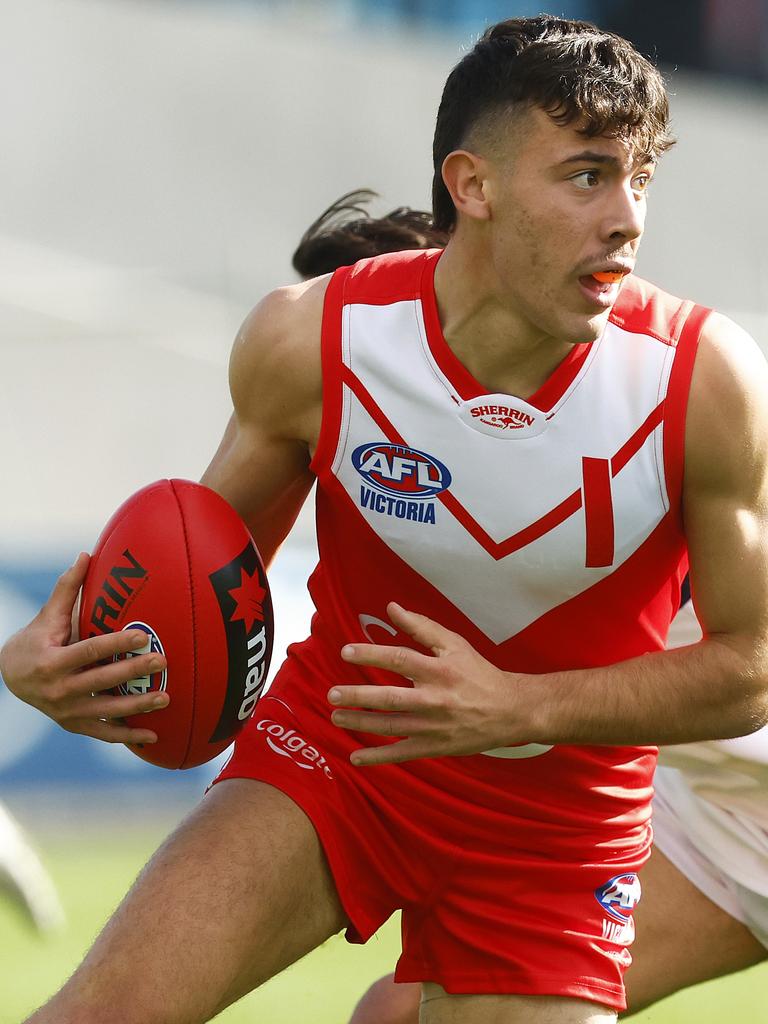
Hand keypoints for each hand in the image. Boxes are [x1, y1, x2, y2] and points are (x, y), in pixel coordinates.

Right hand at [0, 553, 168, 743]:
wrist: (12, 676)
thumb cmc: (37, 639)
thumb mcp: (48, 616)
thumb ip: (68, 588)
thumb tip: (86, 554)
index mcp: (53, 661)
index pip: (90, 651)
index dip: (117, 644)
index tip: (143, 636)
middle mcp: (59, 690)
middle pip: (102, 681)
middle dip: (133, 672)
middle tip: (162, 661)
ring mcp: (66, 711)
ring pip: (106, 712)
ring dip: (137, 708)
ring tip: (166, 698)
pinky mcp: (73, 724)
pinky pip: (103, 733)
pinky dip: (127, 737)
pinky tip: (153, 737)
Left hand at [328, 603, 524, 765]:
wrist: (510, 711)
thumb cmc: (479, 673)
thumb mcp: (454, 644)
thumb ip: (421, 626)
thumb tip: (391, 607)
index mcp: (439, 670)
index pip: (399, 659)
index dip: (371, 655)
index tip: (345, 652)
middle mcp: (435, 699)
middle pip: (390, 698)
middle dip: (359, 696)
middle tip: (332, 694)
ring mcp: (434, 726)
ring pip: (392, 726)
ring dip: (361, 723)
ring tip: (336, 717)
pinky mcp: (435, 747)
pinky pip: (403, 753)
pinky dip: (379, 757)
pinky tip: (356, 758)